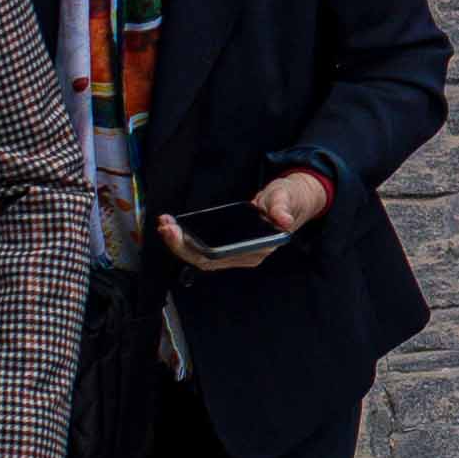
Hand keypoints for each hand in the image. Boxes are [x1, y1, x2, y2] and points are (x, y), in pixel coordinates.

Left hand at [160, 170, 329, 273]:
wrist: (293, 201)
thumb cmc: (288, 199)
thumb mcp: (286, 197)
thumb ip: (282, 208)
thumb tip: (283, 221)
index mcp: (258, 249)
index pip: (219, 257)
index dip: (194, 248)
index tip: (177, 232)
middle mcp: (245, 256)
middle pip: (205, 260)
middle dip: (180, 246)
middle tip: (165, 227)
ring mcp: (236, 253)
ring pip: (202, 257)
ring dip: (180, 243)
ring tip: (165, 225)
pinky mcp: (229, 247)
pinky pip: (204, 249)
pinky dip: (187, 240)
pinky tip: (175, 228)